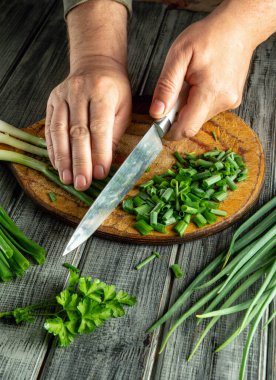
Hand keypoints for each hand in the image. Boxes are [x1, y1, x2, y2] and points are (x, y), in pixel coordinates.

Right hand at [45, 57, 130, 190]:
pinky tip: (57, 164)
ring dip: (63, 158)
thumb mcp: (124, 108)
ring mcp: (62, 96)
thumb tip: (105, 163)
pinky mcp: (51, 101)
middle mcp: (79, 92)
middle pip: (78, 131)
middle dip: (80, 161)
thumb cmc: (114, 90)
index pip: (100, 127)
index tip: (101, 173)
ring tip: (67, 178)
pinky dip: (53, 148)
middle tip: (82, 183)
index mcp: (102, 92)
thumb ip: (114, 133)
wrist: (95, 64)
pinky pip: (50, 128)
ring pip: (60, 131)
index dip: (100, 152)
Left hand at [149, 6, 255, 138]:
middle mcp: (224, 102)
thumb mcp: (179, 56)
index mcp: (210, 92)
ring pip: (199, 118)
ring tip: (190, 82)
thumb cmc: (209, 36)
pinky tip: (200, 83)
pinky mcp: (232, 101)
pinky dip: (198, 102)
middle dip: (177, 115)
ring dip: (188, 107)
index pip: (186, 128)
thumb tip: (156, 113)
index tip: (159, 123)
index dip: (169, 131)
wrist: (238, 27)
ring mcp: (230, 103)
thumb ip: (166, 87)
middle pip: (192, 124)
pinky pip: (208, 110)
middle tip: (176, 91)